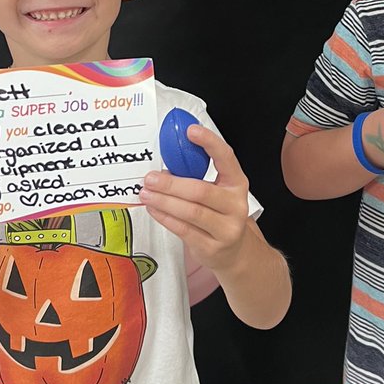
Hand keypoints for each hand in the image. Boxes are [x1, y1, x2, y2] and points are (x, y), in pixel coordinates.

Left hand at [139, 125, 251, 274]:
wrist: (233, 253)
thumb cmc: (219, 215)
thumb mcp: (217, 192)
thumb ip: (196, 177)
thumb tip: (164, 165)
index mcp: (237, 183)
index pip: (226, 157)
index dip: (209, 142)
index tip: (190, 131)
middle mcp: (236, 205)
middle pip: (201, 190)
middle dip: (171, 184)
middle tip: (150, 178)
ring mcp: (227, 228)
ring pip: (191, 212)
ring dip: (164, 201)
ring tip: (146, 193)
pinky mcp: (212, 247)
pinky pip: (184, 230)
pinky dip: (165, 218)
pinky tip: (154, 209)